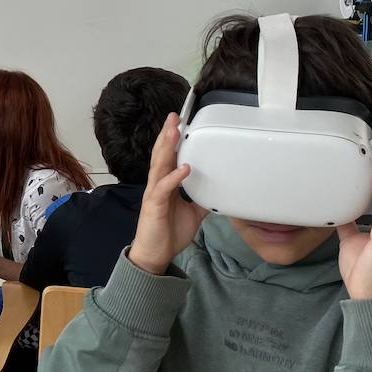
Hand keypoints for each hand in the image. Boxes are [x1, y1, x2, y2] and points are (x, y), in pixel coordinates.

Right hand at [127, 115, 207, 274]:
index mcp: (165, 184)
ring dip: (167, 147)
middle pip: (161, 154)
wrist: (155, 254)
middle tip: (174, 116)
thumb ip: (201, 200)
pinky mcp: (154, 205)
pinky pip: (164, 188)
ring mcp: (154, 193)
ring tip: (175, 132)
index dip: (173, 140)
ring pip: (159, 165)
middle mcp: (158, 184)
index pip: (168, 157)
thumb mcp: (193, 214)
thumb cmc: (169, 233)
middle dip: (168, 135)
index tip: (180, 123)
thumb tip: (217, 192)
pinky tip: (185, 168)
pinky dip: (174, 177)